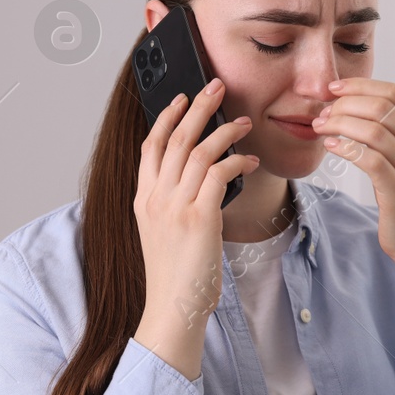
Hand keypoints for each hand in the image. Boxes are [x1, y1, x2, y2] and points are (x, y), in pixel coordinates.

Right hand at [132, 78, 258, 377]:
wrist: (172, 308)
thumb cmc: (174, 276)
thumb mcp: (162, 233)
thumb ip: (172, 203)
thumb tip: (199, 179)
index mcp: (143, 199)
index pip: (151, 145)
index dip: (166, 117)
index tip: (181, 98)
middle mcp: (156, 197)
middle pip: (176, 138)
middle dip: (197, 106)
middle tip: (216, 85)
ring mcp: (175, 206)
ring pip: (199, 151)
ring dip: (225, 130)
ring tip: (245, 121)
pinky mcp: (199, 218)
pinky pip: (219, 174)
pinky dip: (237, 161)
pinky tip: (251, 160)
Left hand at [312, 78, 394, 293]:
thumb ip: (389, 133)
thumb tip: (352, 105)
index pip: (394, 93)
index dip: (361, 85)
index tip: (333, 89)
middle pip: (383, 107)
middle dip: (345, 104)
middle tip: (322, 112)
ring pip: (375, 130)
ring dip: (341, 124)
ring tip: (320, 128)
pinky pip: (371, 160)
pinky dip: (347, 148)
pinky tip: (331, 147)